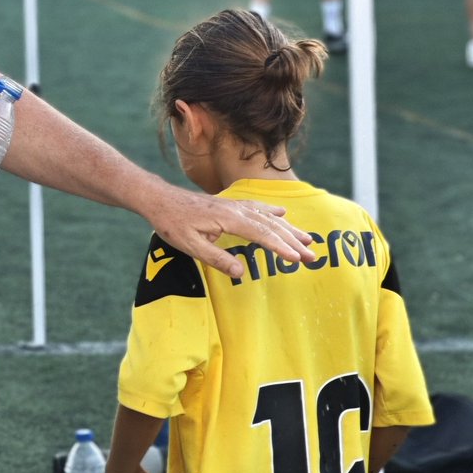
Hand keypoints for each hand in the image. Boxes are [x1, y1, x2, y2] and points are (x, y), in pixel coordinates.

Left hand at [146, 186, 314, 279]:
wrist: (160, 199)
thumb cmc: (173, 223)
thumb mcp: (190, 246)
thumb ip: (216, 259)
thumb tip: (240, 273)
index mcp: (228, 219)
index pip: (262, 235)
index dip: (281, 248)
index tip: (297, 259)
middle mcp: (236, 209)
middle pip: (270, 226)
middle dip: (293, 241)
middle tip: (313, 255)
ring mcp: (233, 205)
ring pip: (267, 217)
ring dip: (289, 228)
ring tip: (308, 238)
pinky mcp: (229, 204)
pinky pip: (258, 208)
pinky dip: (273, 213)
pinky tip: (282, 214)